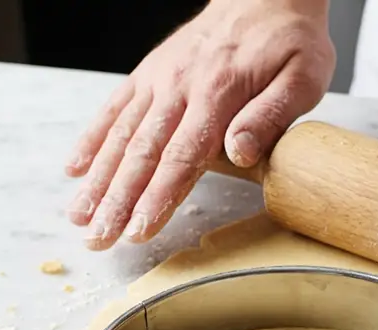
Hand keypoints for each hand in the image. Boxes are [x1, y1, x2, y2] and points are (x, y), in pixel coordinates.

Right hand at [65, 0, 334, 249]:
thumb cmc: (290, 42)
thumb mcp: (302, 78)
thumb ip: (270, 117)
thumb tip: (238, 155)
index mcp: (218, 95)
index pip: (181, 157)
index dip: (158, 197)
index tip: (139, 230)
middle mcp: (180, 88)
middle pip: (143, 154)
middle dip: (118, 201)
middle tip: (98, 239)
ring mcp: (160, 80)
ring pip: (122, 135)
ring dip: (98, 179)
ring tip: (80, 216)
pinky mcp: (151, 74)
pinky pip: (116, 109)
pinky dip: (94, 139)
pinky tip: (76, 169)